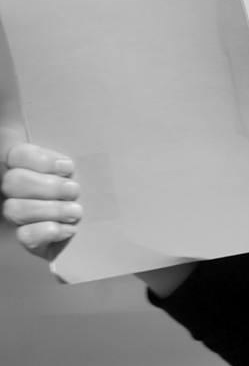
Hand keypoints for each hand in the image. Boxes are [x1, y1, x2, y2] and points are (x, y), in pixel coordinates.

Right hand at [2, 140, 196, 292]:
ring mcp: (23, 216)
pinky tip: (69, 231)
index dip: (37, 159)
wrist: (120, 229)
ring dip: (49, 209)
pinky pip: (24, 236)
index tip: (69, 166)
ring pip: (14, 209)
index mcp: (34, 166)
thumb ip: (95, 154)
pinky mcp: (32, 240)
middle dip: (45, 186)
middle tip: (75, 190)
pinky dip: (46, 232)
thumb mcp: (101, 169)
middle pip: (12, 182)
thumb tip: (113, 126)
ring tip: (77, 212)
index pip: (16, 155)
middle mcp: (22, 190)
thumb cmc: (108, 190)